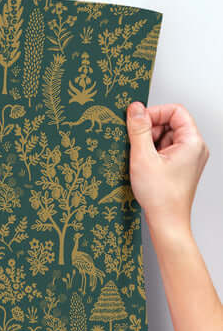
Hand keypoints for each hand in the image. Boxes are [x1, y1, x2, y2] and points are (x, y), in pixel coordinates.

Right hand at [126, 101, 209, 232]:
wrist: (167, 221)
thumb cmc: (160, 196)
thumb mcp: (143, 157)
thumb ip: (139, 130)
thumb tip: (135, 108)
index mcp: (192, 142)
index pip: (176, 111)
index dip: (154, 113)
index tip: (137, 122)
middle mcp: (194, 148)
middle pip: (171, 123)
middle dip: (150, 130)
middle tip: (136, 144)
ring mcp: (188, 158)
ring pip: (166, 137)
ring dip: (149, 143)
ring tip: (141, 159)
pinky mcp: (180, 167)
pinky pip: (165, 151)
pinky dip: (152, 154)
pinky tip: (144, 166)